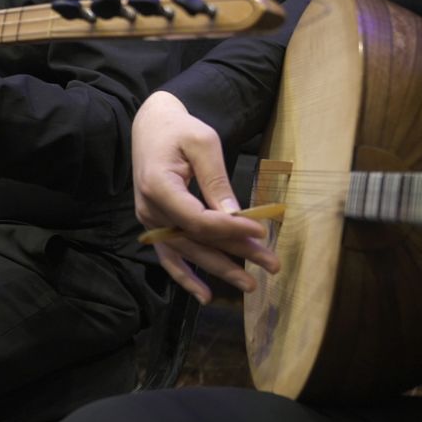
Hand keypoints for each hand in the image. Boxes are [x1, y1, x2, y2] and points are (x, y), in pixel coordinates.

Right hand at [132, 91, 278, 302]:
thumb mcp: (203, 143)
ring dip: (220, 268)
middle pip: (197, 240)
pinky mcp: (155, 224)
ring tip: (251, 283)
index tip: (261, 230)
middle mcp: (150, 208)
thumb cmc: (179, 129)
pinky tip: (205, 295)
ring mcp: (150, 219)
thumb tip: (234, 215)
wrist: (151, 126)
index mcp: (159, 186)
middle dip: (236, 254)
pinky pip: (169, 256)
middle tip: (272, 265)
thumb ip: (216, 180)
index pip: (198, 219)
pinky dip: (185, 277)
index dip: (231, 229)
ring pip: (187, 251)